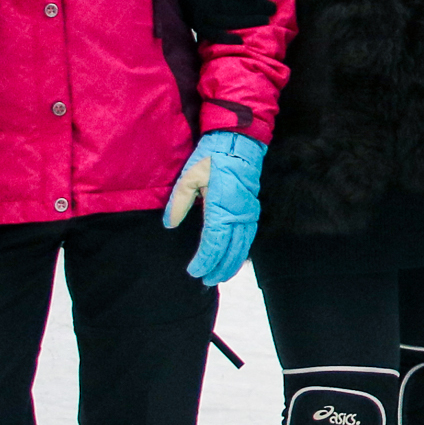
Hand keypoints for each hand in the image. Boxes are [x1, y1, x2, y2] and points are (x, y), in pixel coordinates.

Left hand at [163, 129, 266, 285]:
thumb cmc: (213, 157)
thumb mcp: (189, 176)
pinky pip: (248, 239)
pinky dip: (241, 253)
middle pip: (231, 251)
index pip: (213, 243)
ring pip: (243, 248)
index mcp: (221, 207)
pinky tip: (233, 260)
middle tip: (205, 281)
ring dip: (231, 265)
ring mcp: (249, 214)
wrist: (240, 143)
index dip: (204, 260)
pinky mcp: (253, 211)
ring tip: (219, 277)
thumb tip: (170, 225)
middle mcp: (239, 215)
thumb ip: (178, 203)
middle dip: (218, 269)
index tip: (193, 271)